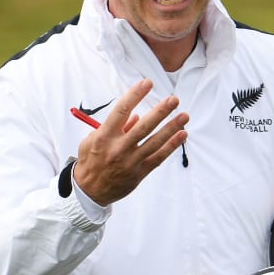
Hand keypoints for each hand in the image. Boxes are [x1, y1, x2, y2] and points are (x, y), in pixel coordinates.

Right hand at [73, 79, 188, 205]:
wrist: (88, 191)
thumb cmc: (90, 161)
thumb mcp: (92, 140)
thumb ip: (114, 127)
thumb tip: (134, 115)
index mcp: (104, 136)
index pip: (121, 111)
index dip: (135, 95)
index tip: (147, 83)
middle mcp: (118, 148)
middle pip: (143, 126)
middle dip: (160, 112)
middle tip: (173, 99)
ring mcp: (130, 162)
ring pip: (155, 142)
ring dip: (171, 128)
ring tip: (184, 116)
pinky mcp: (139, 173)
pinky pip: (158, 158)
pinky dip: (171, 146)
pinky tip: (182, 135)